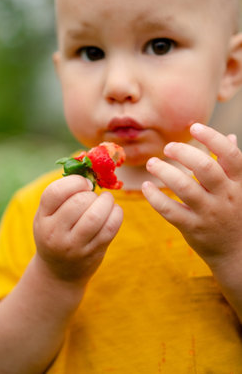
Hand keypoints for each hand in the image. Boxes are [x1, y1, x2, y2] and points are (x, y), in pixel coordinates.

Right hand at [34, 175, 122, 283]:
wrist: (59, 273)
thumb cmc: (57, 233)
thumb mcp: (49, 215)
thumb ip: (63, 193)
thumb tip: (89, 165)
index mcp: (42, 218)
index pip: (55, 192)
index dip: (74, 182)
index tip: (84, 184)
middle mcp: (54, 233)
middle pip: (78, 202)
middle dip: (91, 194)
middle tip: (94, 195)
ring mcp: (74, 246)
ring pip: (95, 216)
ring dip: (106, 202)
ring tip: (106, 200)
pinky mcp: (93, 253)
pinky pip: (110, 228)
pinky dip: (116, 214)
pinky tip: (113, 211)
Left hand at [142, 123, 241, 267]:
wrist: (236, 253)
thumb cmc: (235, 212)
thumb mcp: (240, 187)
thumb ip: (232, 164)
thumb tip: (230, 136)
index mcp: (239, 182)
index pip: (230, 155)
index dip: (212, 137)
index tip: (194, 127)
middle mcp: (226, 196)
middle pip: (205, 168)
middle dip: (183, 153)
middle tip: (167, 147)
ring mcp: (209, 213)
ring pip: (184, 188)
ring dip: (164, 171)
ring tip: (151, 163)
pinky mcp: (193, 228)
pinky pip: (170, 210)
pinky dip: (156, 197)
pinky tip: (147, 187)